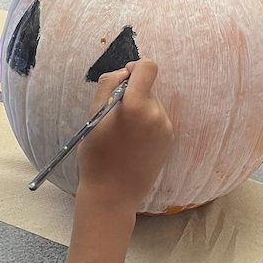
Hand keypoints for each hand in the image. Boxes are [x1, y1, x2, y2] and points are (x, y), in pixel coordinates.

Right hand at [77, 61, 172, 212]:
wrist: (113, 194)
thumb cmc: (97, 156)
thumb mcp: (93, 116)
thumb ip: (108, 85)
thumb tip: (125, 72)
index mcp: (138, 106)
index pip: (148, 67)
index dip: (134, 69)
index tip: (122, 82)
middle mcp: (157, 115)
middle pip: (148, 87)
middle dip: (132, 95)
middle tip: (114, 118)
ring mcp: (166, 129)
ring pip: (152, 104)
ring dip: (138, 110)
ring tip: (122, 135)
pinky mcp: (169, 140)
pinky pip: (156, 120)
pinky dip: (145, 124)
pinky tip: (132, 143)